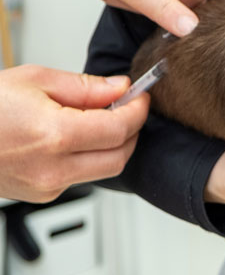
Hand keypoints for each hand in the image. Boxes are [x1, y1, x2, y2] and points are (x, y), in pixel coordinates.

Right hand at [0, 65, 148, 202]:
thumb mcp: (34, 80)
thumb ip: (85, 87)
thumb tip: (120, 88)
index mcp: (53, 135)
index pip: (119, 129)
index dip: (137, 111)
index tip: (140, 96)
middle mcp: (52, 168)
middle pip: (120, 156)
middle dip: (132, 130)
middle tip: (127, 108)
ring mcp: (46, 187)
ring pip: (105, 170)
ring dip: (114, 145)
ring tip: (101, 119)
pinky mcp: (40, 195)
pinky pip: (82, 176)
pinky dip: (91, 156)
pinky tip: (79, 136)